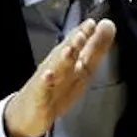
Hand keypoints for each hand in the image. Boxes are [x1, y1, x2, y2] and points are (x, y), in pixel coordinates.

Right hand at [3, 18, 116, 136]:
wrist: (28, 113)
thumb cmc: (56, 89)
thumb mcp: (82, 69)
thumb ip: (96, 48)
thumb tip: (108, 25)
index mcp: (68, 61)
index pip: (75, 44)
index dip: (83, 34)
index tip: (91, 23)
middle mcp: (56, 68)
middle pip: (66, 54)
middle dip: (74, 43)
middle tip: (83, 33)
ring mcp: (46, 82)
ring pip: (55, 70)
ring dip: (62, 59)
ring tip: (69, 50)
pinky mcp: (39, 99)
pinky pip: (42, 90)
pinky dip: (45, 83)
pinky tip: (49, 76)